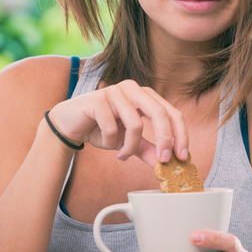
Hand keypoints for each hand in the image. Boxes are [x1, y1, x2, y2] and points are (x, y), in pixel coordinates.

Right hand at [45, 80, 188, 165]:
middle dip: (165, 139)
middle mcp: (133, 89)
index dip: (180, 134)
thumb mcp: (129, 141)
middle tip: (163, 160)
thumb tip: (167, 162)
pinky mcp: (98, 99)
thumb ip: (148, 149)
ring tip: (122, 154)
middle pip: (159, 112)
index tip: (183, 157)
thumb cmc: (101, 128)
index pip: (172, 112)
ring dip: (130, 146)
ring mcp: (115, 91)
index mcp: (146, 95)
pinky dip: (111, 142)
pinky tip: (104, 142)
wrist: (68, 124)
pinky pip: (112, 127)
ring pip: (135, 123)